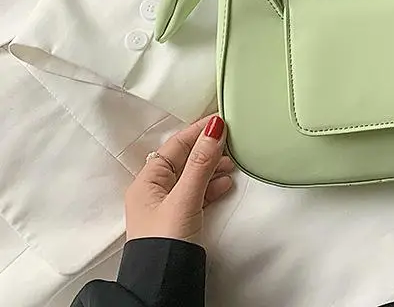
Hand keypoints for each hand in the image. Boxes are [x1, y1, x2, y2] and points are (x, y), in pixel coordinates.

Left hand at [125, 114, 234, 241]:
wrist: (161, 286)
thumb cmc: (165, 243)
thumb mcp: (185, 198)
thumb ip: (201, 163)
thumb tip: (214, 128)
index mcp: (147, 181)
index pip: (175, 146)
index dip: (197, 131)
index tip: (220, 120)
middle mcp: (154, 191)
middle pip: (184, 159)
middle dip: (207, 149)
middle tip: (231, 140)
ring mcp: (167, 206)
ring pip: (193, 176)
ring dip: (212, 167)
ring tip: (233, 162)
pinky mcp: (179, 220)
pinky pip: (197, 193)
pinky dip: (212, 186)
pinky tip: (226, 184)